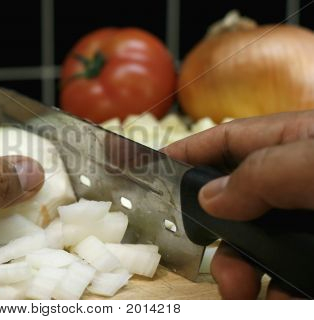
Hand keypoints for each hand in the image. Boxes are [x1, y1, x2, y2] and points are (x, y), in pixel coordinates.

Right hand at [164, 111, 313, 298]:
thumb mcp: (312, 164)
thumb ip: (258, 176)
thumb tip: (208, 200)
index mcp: (291, 142)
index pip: (225, 142)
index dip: (186, 154)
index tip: (150, 170)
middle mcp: (295, 180)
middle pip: (234, 202)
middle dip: (213, 233)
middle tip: (202, 254)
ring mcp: (307, 219)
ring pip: (258, 245)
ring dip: (241, 271)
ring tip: (243, 291)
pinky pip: (289, 274)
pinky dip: (279, 292)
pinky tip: (283, 299)